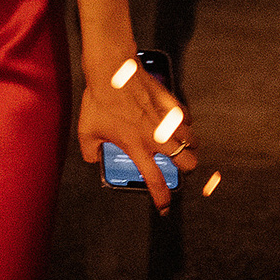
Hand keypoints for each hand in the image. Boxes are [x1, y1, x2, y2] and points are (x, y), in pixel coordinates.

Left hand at [77, 55, 196, 211]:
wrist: (112, 73)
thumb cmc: (99, 101)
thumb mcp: (86, 131)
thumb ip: (90, 150)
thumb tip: (92, 158)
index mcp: (138, 148)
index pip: (155, 181)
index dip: (162, 198)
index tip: (165, 206)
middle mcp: (158, 138)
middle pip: (189, 163)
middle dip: (187, 168)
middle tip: (179, 166)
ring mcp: (168, 121)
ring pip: (193, 141)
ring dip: (188, 145)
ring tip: (178, 143)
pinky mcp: (172, 105)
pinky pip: (187, 118)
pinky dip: (183, 122)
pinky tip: (174, 120)